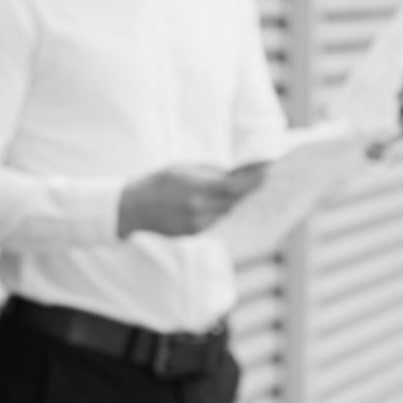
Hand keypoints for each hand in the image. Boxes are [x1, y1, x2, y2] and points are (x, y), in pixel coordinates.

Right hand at [117, 163, 266, 237]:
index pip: (235, 187)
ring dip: (239, 203)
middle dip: (250, 192)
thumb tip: (239, 174)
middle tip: (267, 181)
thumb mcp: (183, 168)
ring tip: (253, 192)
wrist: (133, 207)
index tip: (269, 173)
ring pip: (228, 213)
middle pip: (236, 202)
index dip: (254, 181)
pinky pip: (217, 221)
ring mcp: (197, 224)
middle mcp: (199, 209)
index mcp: (195, 188)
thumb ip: (212, 172)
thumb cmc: (159, 181)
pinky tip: (231, 204)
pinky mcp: (195, 234)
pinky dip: (224, 212)